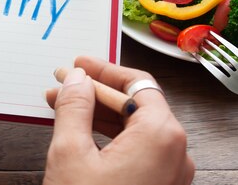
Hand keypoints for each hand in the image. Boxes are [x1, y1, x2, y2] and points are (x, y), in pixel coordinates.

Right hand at [43, 56, 193, 184]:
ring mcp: (170, 174)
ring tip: (63, 105)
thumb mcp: (70, 153)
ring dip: (98, 114)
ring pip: (135, 128)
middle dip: (95, 92)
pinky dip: (109, 137)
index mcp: (162, 136)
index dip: (103, 70)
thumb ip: (75, 107)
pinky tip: (81, 131)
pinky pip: (137, 150)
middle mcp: (175, 153)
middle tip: (64, 82)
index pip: (136, 84)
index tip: (78, 64)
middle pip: (136, 104)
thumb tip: (77, 79)